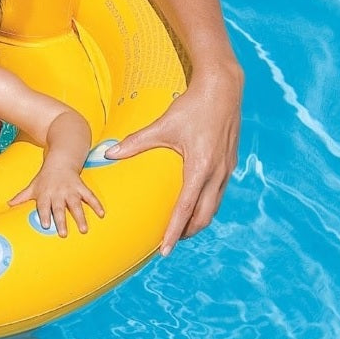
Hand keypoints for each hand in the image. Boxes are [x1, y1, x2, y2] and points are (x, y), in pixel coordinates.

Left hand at [8, 165, 103, 236]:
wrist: (61, 159)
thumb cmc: (45, 176)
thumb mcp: (33, 185)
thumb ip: (22, 197)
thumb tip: (8, 205)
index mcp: (45, 193)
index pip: (43, 205)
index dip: (44, 214)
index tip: (45, 225)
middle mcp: (57, 192)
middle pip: (59, 208)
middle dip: (61, 220)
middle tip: (63, 233)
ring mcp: (70, 189)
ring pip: (75, 204)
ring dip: (80, 216)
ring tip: (83, 229)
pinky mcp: (81, 186)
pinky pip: (90, 196)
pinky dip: (96, 204)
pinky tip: (101, 214)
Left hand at [104, 63, 241, 254]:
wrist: (223, 88)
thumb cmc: (191, 106)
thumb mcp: (163, 126)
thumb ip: (136, 142)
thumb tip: (109, 153)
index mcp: (200, 167)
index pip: (185, 209)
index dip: (174, 232)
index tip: (164, 250)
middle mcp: (217, 173)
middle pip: (203, 216)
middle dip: (187, 232)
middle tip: (169, 242)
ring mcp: (227, 169)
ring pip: (213, 207)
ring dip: (198, 220)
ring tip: (181, 227)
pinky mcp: (230, 163)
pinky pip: (219, 193)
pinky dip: (206, 204)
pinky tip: (195, 202)